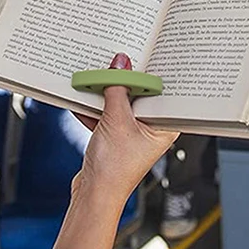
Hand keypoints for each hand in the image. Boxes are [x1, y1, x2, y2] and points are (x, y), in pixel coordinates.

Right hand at [74, 53, 177, 205]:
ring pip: (121, 102)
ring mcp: (132, 133)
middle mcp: (152, 129)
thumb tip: (121, 64)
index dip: (154, 72)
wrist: (92, 195)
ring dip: (106, 92)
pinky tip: (84, 95)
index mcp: (164, 127)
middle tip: (116, 62)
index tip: (144, 53)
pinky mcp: (114, 136)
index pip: (163, 91)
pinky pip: (106, 113)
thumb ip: (117, 88)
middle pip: (140, 94)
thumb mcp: (116, 120)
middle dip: (125, 80)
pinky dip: (96, 106)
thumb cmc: (114, 169)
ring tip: (95, 78)